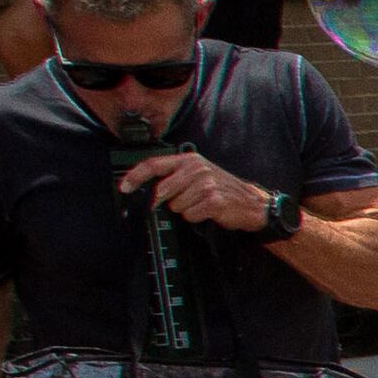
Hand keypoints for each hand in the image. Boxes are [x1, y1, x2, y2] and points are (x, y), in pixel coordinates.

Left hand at [120, 151, 282, 230]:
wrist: (252, 203)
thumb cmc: (223, 190)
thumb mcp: (200, 174)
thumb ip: (175, 176)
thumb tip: (148, 188)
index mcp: (190, 160)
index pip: (154, 165)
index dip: (135, 177)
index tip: (124, 187)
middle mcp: (197, 169)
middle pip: (162, 190)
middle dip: (167, 201)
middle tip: (185, 201)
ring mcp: (205, 184)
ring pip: (175, 205)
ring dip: (186, 210)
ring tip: (202, 205)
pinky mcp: (213, 201)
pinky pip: (189, 214)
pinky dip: (196, 217)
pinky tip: (208, 211)